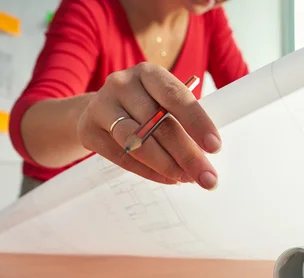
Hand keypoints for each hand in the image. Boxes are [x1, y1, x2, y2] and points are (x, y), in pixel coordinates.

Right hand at [77, 62, 220, 189]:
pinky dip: (148, 172)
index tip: (215, 147)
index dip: (197, 122)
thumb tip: (206, 157)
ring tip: (187, 179)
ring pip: (138, 142)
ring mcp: (102, 106)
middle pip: (159, 124)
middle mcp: (123, 84)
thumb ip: (181, 122)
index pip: (176, 96)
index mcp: (149, 73)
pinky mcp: (89, 130)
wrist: (97, 110)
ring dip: (167, 165)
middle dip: (188, 155)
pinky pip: (123, 157)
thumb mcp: (161, 103)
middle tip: (208, 178)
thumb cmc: (142, 107)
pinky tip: (168, 179)